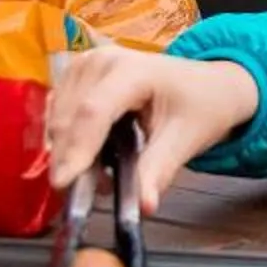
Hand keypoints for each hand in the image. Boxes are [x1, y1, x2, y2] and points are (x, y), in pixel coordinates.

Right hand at [44, 48, 260, 211]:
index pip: (93, 112)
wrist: (208, 85)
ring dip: (69, 151)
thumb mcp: (186, 139)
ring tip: (100, 174)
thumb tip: (142, 206)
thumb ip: (158, 170)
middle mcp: (101, 60)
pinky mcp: (77, 75)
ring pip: (58, 117)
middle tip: (88, 193)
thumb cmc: (200, 106)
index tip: (64, 185)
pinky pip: (59, 113)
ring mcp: (86, 64)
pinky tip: (92, 156)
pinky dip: (69, 140)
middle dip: (70, 158)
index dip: (77, 150)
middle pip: (69, 116)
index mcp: (132, 69)